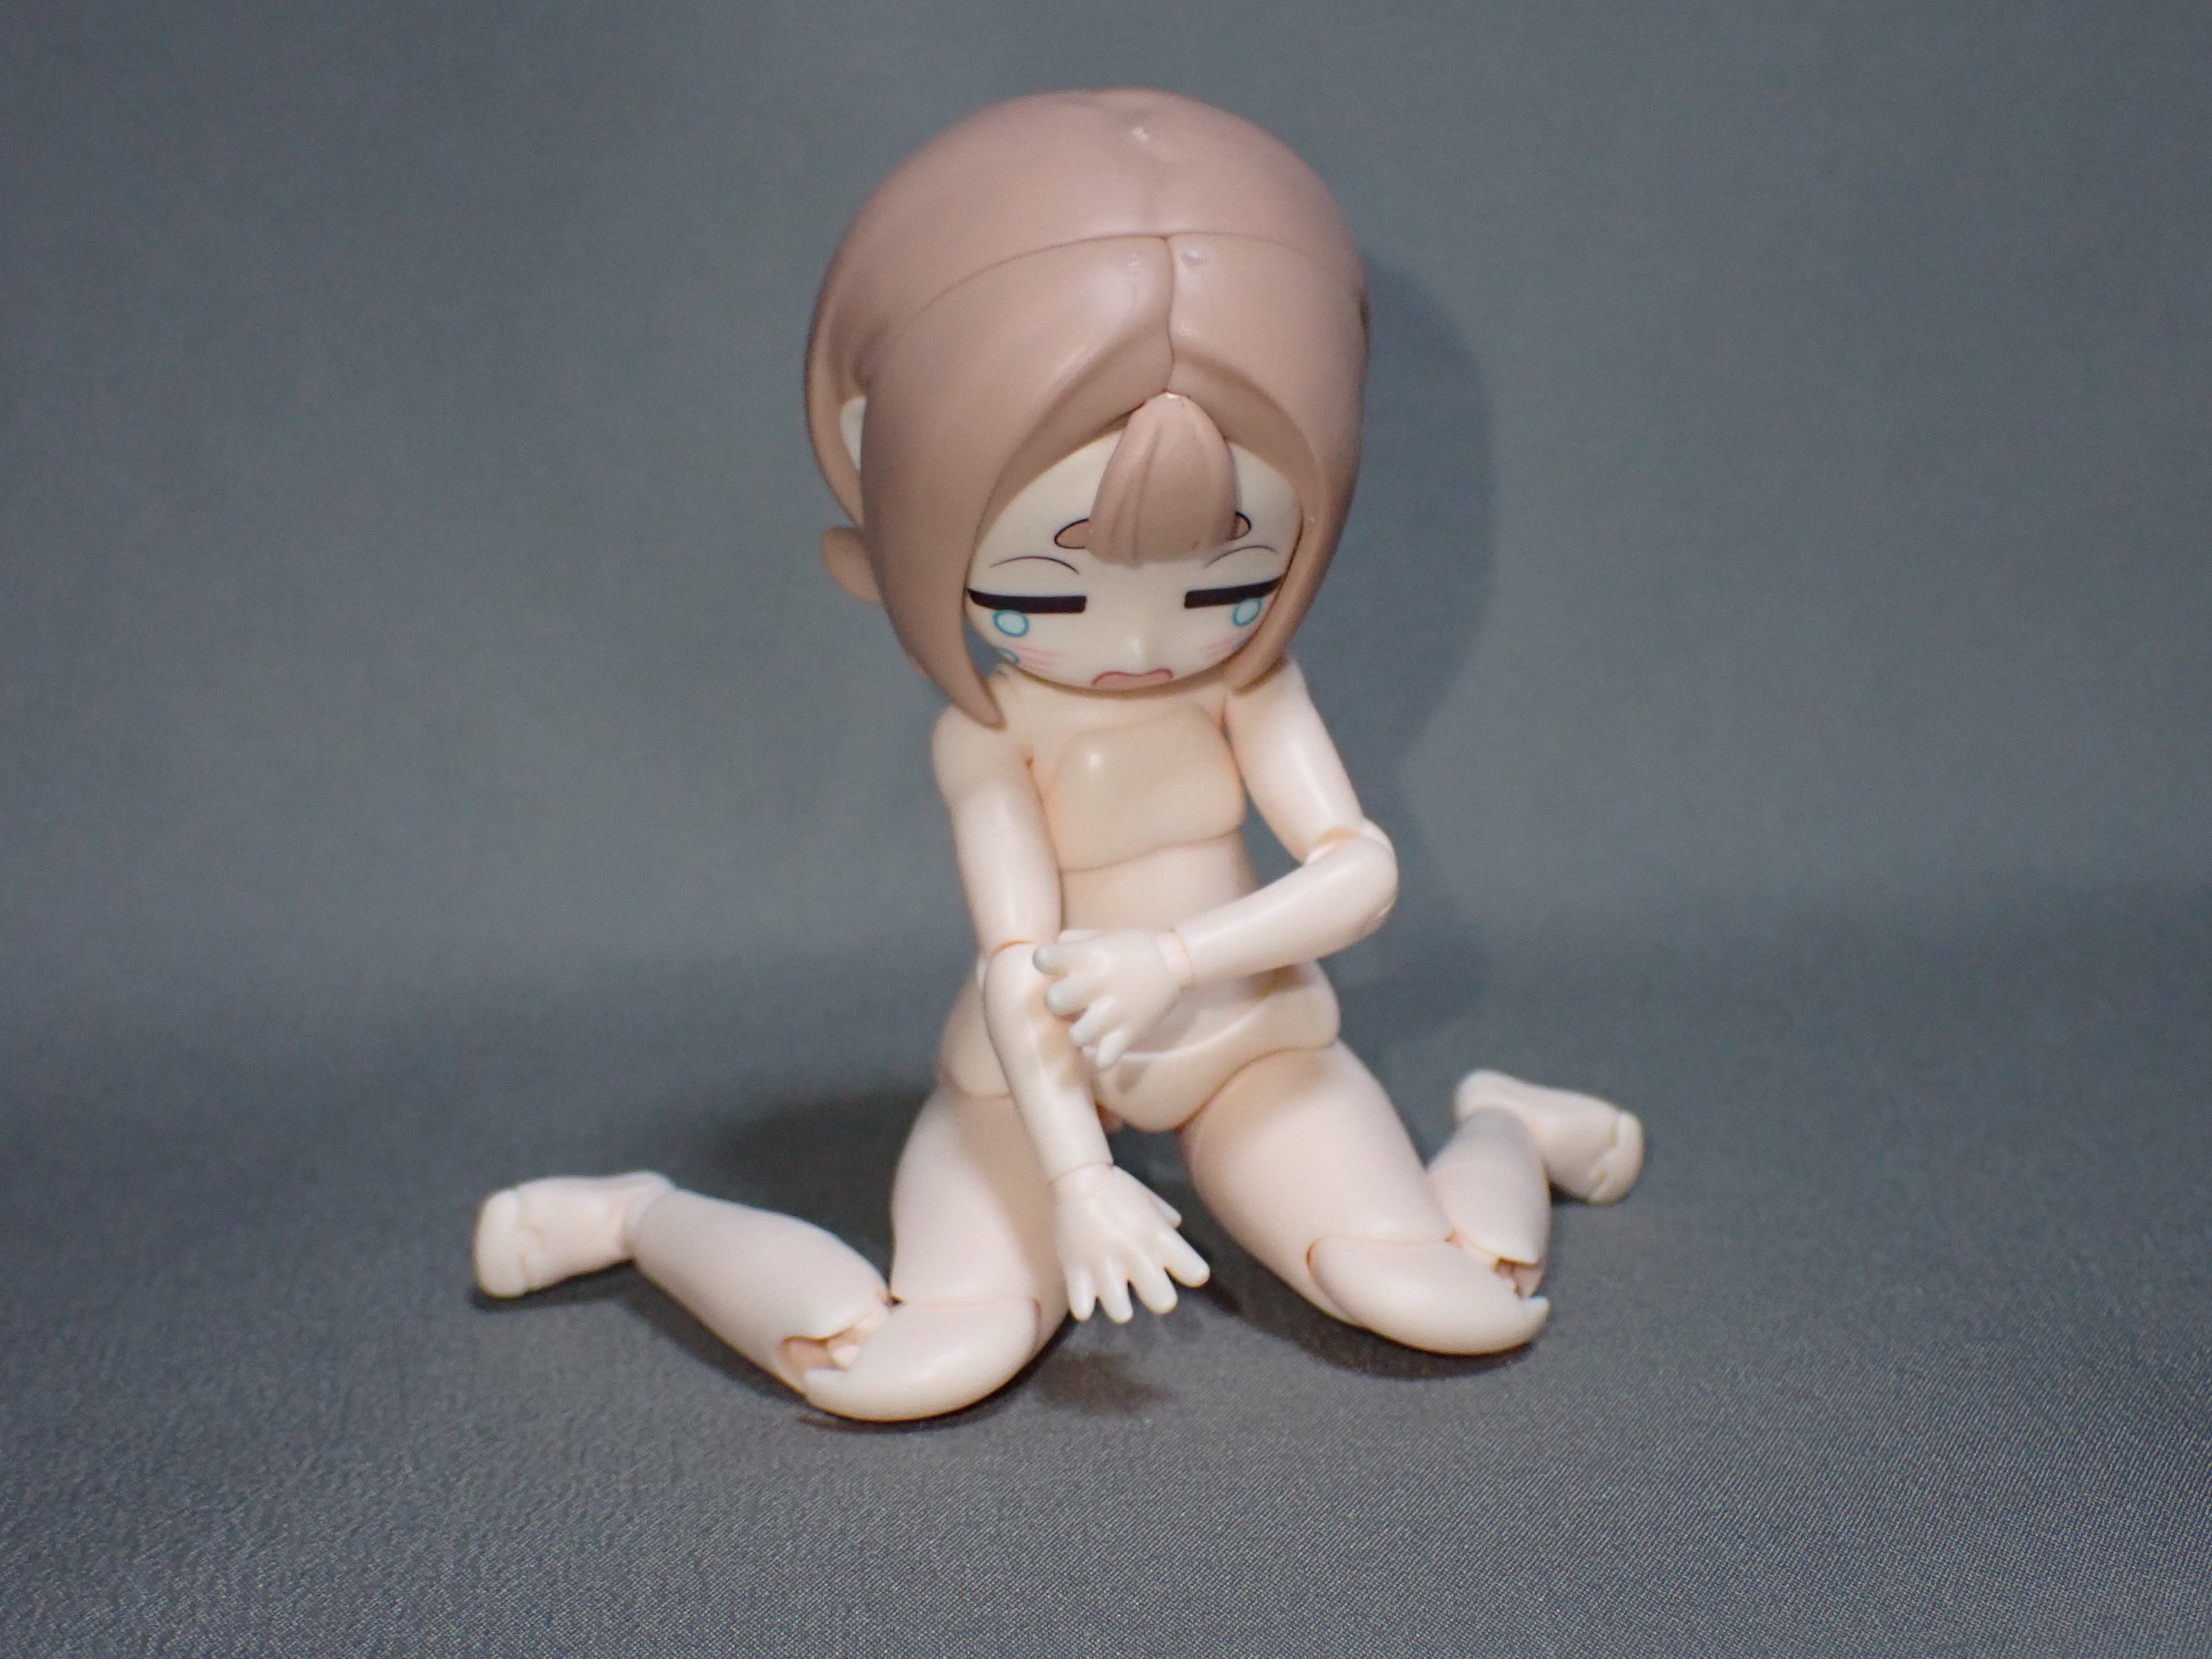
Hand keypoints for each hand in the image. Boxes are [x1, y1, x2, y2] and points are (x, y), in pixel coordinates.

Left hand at [1033, 929, 1186, 1068]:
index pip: (1044, 959)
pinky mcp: (1130, 1032)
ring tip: (1089, 1025)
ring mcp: (1116, 1011)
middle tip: (1069, 1003)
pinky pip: (1106, 1058)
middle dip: (1056, 1004)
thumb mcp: (1102, 936)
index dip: (1044, 962)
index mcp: (1091, 954)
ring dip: (1079, 1032)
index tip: (1053, 965)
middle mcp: (1100, 982)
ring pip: (1077, 1036)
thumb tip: (1045, 958)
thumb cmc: (1133, 948)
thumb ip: (1071, 944)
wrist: (1177, 961)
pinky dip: (1102, 1058)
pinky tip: (1104, 1045)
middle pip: (1054, 1001)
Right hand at [1049, 1163, 1209, 1321]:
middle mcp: (1136, 1255)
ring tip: (1114, 1291)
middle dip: (1158, 1299)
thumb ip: (1166, 1220)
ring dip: (1119, 1305)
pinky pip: (1083, 1310)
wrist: (1077, 1178)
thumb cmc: (1118, 1189)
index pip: (1196, 1273)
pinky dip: (1085, 1304)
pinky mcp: (1075, 1272)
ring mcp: (1104, 1267)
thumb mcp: (1151, 1201)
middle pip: (1163, 1303)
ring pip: (1121, 1314)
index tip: (1183, 1270)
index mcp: (1159, 1236)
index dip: (1191, 1273)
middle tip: (1147, 1287)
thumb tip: (1176, 1230)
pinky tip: (1087, 1291)